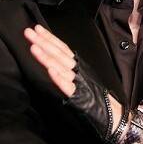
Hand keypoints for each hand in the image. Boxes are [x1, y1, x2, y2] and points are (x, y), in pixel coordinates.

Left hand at [23, 24, 123, 142]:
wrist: (113, 115)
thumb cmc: (97, 97)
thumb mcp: (82, 79)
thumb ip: (69, 70)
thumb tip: (53, 62)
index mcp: (78, 66)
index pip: (62, 48)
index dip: (50, 38)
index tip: (37, 28)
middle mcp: (78, 71)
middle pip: (59, 54)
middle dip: (43, 42)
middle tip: (29, 32)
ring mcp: (79, 83)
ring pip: (61, 67)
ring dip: (47, 56)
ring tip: (34, 47)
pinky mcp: (80, 97)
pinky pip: (68, 86)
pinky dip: (59, 78)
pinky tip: (50, 70)